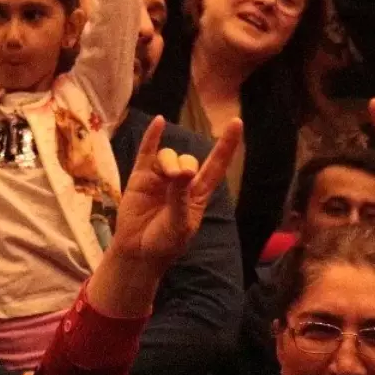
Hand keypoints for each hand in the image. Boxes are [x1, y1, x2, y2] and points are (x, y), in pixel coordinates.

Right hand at [110, 116, 241, 269]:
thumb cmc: (165, 243)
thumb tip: (183, 171)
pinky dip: (152, 136)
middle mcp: (181, 181)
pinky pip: (147, 152)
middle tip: (176, 178)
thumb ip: (180, 197)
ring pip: (167, 155)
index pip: (216, 165)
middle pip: (187, 159)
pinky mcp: (140, 177)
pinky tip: (159, 121)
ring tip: (166, 176)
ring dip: (168, 161)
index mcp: (198, 193)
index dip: (226, 145)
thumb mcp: (179, 224)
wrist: (138, 253)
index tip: (236, 123)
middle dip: (183, 164)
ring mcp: (160, 178)